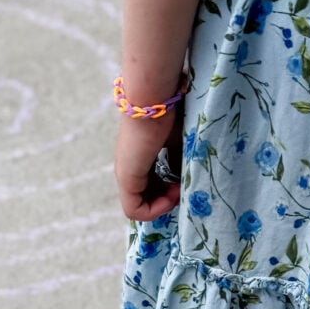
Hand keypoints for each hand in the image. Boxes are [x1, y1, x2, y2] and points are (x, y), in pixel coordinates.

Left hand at [114, 104, 181, 220]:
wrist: (155, 98)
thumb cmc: (168, 112)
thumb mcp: (178, 141)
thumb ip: (179, 161)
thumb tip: (184, 180)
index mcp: (138, 158)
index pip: (149, 186)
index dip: (167, 190)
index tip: (183, 179)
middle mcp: (128, 168)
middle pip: (145, 199)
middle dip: (166, 200)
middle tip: (182, 187)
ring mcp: (125, 174)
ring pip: (139, 207)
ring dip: (162, 205)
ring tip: (178, 189)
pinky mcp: (126, 178)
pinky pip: (134, 210)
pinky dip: (155, 209)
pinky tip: (171, 193)